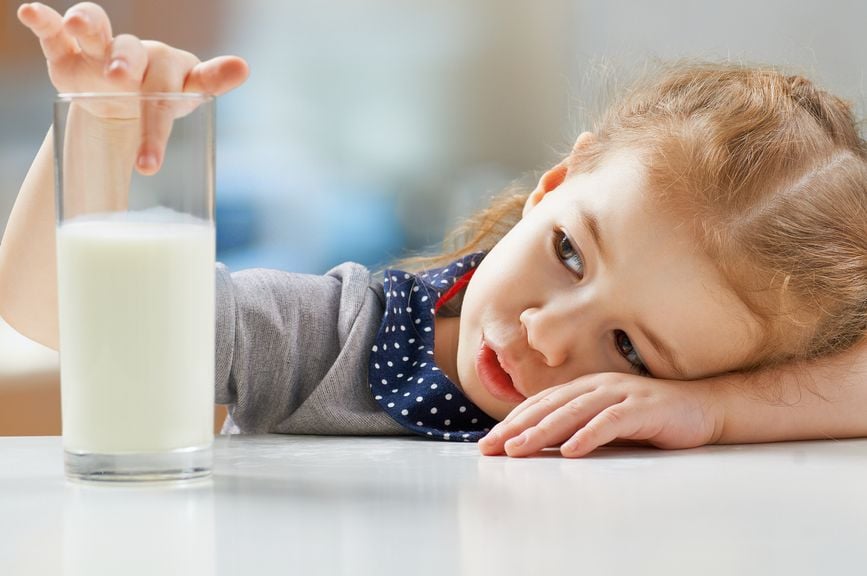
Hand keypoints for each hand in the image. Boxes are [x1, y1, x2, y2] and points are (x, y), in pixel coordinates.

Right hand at [17, 2, 248, 173]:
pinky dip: (45, 22)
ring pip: (98, 32)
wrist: (116, 108)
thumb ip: (210, 82)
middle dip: (129, 66)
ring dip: (90, 26)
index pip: (192, 76)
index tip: (239, 69)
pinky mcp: (68, 53)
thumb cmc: (157, 100)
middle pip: (137, 56)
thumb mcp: (182, 99)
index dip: (212, 75)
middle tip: (122, 80)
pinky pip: (55, 35)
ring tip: (80, 26)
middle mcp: (139, 54)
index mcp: (173, 69)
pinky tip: (32, 14)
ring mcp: (102, 51)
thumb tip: (244, 65)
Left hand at [478, 372, 723, 457]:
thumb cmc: (652, 419)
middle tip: (491, 447)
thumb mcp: (607, 424)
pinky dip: (589, 435)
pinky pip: (611, 421)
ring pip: (573, 412)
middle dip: (517, 427)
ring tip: (519, 449)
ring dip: (542, 431)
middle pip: (550, 406)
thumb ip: (578, 428)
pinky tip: (571, 450)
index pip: (541, 403)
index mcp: (586, 387)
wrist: (704, 408)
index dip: (513, 421)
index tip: (488, 441)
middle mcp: (599, 385)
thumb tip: (539, 446)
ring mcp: (621, 393)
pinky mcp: (643, 407)